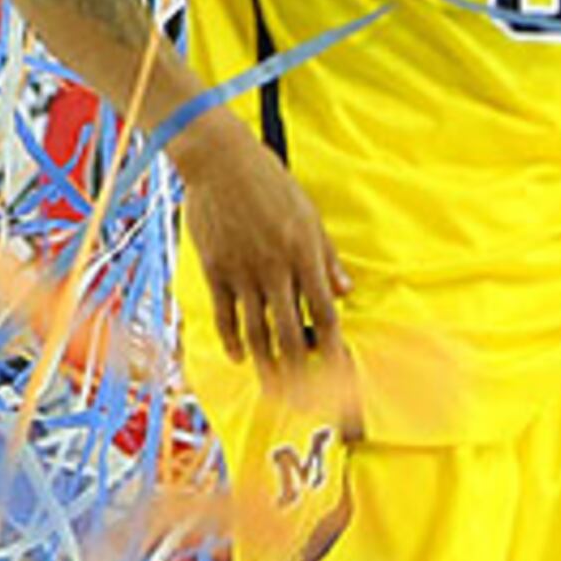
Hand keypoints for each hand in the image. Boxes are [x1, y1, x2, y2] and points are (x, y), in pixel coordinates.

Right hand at [170, 116, 350, 381]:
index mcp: (304, 254)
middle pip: (292, 331)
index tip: (341, 371)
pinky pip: (225, 313)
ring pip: (257, 330)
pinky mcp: (215, 269)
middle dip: (301, 369)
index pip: (325, 312)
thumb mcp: (309, 214)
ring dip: (268, 364)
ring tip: (274, 390)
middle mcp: (275, 269)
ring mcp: (242, 271)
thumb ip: (326, 255)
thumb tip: (345, 289)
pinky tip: (239, 357)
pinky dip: (232, 339)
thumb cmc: (269, 182)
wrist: (219, 162)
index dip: (334, 346)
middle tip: (306, 398)